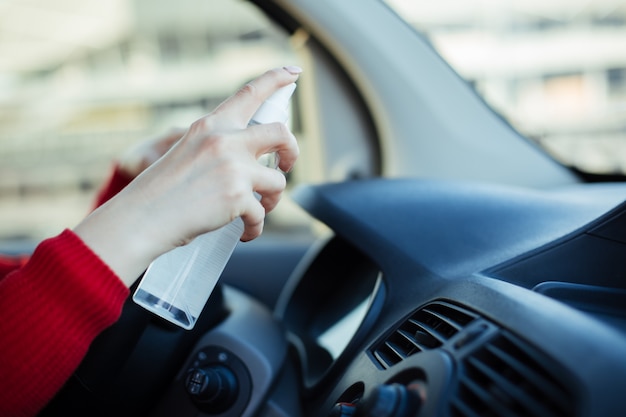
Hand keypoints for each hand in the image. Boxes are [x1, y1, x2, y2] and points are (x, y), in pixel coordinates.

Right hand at [74, 66, 301, 285]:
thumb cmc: (159, 192)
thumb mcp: (186, 153)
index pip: (249, 93)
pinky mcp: (238, 196)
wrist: (140, 219)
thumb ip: (218, 149)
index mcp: (210, 126)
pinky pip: (262, 214)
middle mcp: (225, 141)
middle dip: (292, 151)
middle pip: (281, 134)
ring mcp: (234, 168)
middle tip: (285, 165)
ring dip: (273, 200)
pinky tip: (245, 232)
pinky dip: (256, 227)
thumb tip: (251, 161)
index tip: (294, 71)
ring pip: (278, 181)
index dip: (276, 79)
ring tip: (258, 210)